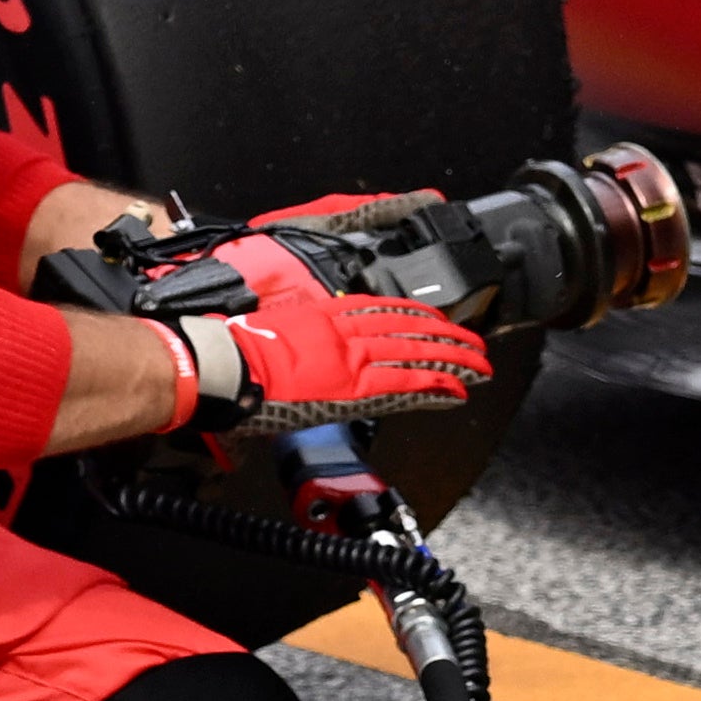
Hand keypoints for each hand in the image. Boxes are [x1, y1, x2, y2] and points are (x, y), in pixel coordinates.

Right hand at [188, 235, 493, 423]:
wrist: (221, 366)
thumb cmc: (233, 351)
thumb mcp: (272, 329)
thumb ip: (298, 336)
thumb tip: (306, 352)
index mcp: (326, 314)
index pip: (385, 310)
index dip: (418, 317)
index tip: (438, 321)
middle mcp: (346, 331)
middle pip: (410, 330)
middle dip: (447, 338)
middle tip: (475, 345)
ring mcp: (352, 359)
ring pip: (417, 355)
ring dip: (453, 362)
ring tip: (479, 367)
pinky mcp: (352, 389)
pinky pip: (404, 386)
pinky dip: (434, 388)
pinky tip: (457, 391)